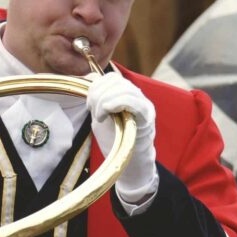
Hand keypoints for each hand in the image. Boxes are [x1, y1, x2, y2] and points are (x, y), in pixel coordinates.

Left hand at [86, 72, 157, 202]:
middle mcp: (138, 95)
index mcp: (126, 92)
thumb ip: (98, 96)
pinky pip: (131, 100)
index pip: (111, 77)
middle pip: (115, 80)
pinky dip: (113, 104)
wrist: (128, 161)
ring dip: (103, 101)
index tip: (89, 104)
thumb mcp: (101, 112)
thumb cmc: (115, 137)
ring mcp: (144, 104)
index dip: (95, 86)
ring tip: (99, 116)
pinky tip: (105, 116)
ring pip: (122, 88)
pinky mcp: (147, 116)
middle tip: (93, 111)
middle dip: (97, 94)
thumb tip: (90, 76)